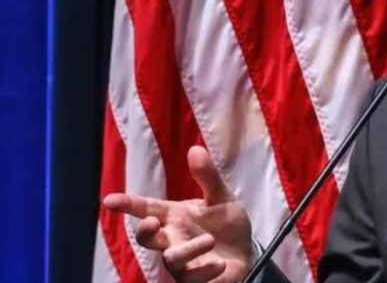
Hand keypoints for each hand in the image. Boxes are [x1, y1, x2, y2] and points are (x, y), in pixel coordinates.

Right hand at [102, 146, 254, 282]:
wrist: (245, 252)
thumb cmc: (227, 225)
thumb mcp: (221, 197)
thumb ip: (208, 176)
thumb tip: (195, 148)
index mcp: (174, 216)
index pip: (146, 208)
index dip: (127, 204)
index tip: (109, 200)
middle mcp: (173, 238)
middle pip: (147, 238)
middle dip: (145, 232)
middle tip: (152, 223)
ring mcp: (182, 261)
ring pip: (171, 259)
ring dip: (188, 249)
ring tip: (210, 240)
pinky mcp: (196, 278)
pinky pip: (192, 278)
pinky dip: (205, 270)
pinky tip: (220, 264)